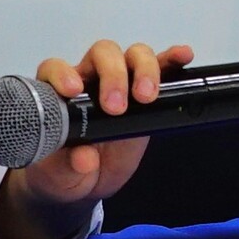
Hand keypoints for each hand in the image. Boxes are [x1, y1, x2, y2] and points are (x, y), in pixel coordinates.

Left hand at [0, 40, 193, 238]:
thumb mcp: (57, 174)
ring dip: (143, 69)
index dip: (63, 73)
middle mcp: (89, 79)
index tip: (74, 90)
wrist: (87, 183)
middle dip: (113, 75)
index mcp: (59, 94)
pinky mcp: (146, 91)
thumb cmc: (63, 172)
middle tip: (117, 108)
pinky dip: (172, 59)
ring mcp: (121, 82)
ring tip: (147, 97)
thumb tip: (85, 158)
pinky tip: (183, 57)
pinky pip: (162, 66)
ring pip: (133, 55)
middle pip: (102, 54)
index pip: (56, 68)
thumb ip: (65, 165)